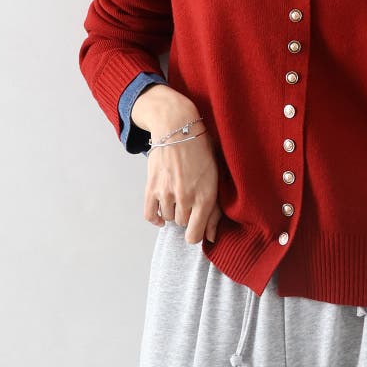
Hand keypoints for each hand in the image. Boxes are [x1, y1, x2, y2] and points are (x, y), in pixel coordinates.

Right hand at [134, 85, 222, 244]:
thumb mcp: (216, 178)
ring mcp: (167, 193)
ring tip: (178, 194)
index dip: (196, 234)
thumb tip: (210, 238)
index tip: (197, 228)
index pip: (195, 235)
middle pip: (182, 224)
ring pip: (168, 218)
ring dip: (173, 211)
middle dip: (187, 215)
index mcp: (205, 196)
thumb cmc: (201, 151)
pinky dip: (155, 217)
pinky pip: (150, 214)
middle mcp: (186, 198)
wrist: (177, 128)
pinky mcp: (151, 187)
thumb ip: (215, 210)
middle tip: (190, 198)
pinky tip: (162, 212)